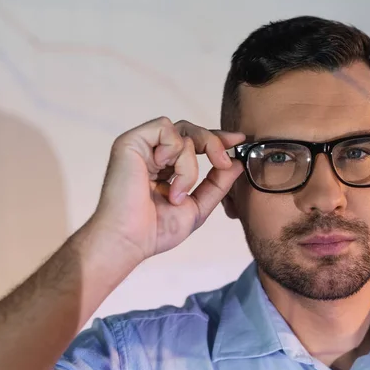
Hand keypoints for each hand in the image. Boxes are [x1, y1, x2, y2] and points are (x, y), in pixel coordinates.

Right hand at [90, 117, 244, 264]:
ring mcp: (141, 146)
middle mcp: (152, 153)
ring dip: (190, 165)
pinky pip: (166, 129)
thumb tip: (237, 163)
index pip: (194, 143)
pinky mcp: (131, 142)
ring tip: (176, 194)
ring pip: (183, 133)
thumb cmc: (156, 230)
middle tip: (224, 163)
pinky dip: (175, 152)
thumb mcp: (197, 206)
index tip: (239, 140)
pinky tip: (163, 173)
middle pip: (192, 131)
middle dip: (214, 143)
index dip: (217, 139)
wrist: (130, 240)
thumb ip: (217, 185)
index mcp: (165, 167)